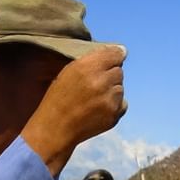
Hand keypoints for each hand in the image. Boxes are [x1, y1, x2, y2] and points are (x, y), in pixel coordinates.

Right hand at [23, 46, 126, 176]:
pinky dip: (114, 105)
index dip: (115, 56)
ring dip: (111, 91)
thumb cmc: (59, 97)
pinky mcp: (114, 115)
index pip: (116, 54)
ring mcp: (109, 100)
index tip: (115, 58)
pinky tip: (98, 109)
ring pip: (120, 88)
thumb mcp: (69, 71)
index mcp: (86, 67)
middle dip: (109, 76)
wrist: (56, 128)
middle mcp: (100, 82)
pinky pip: (122, 103)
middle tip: (94, 85)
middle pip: (119, 71)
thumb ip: (93, 59)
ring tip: (94, 99)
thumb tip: (122, 51)